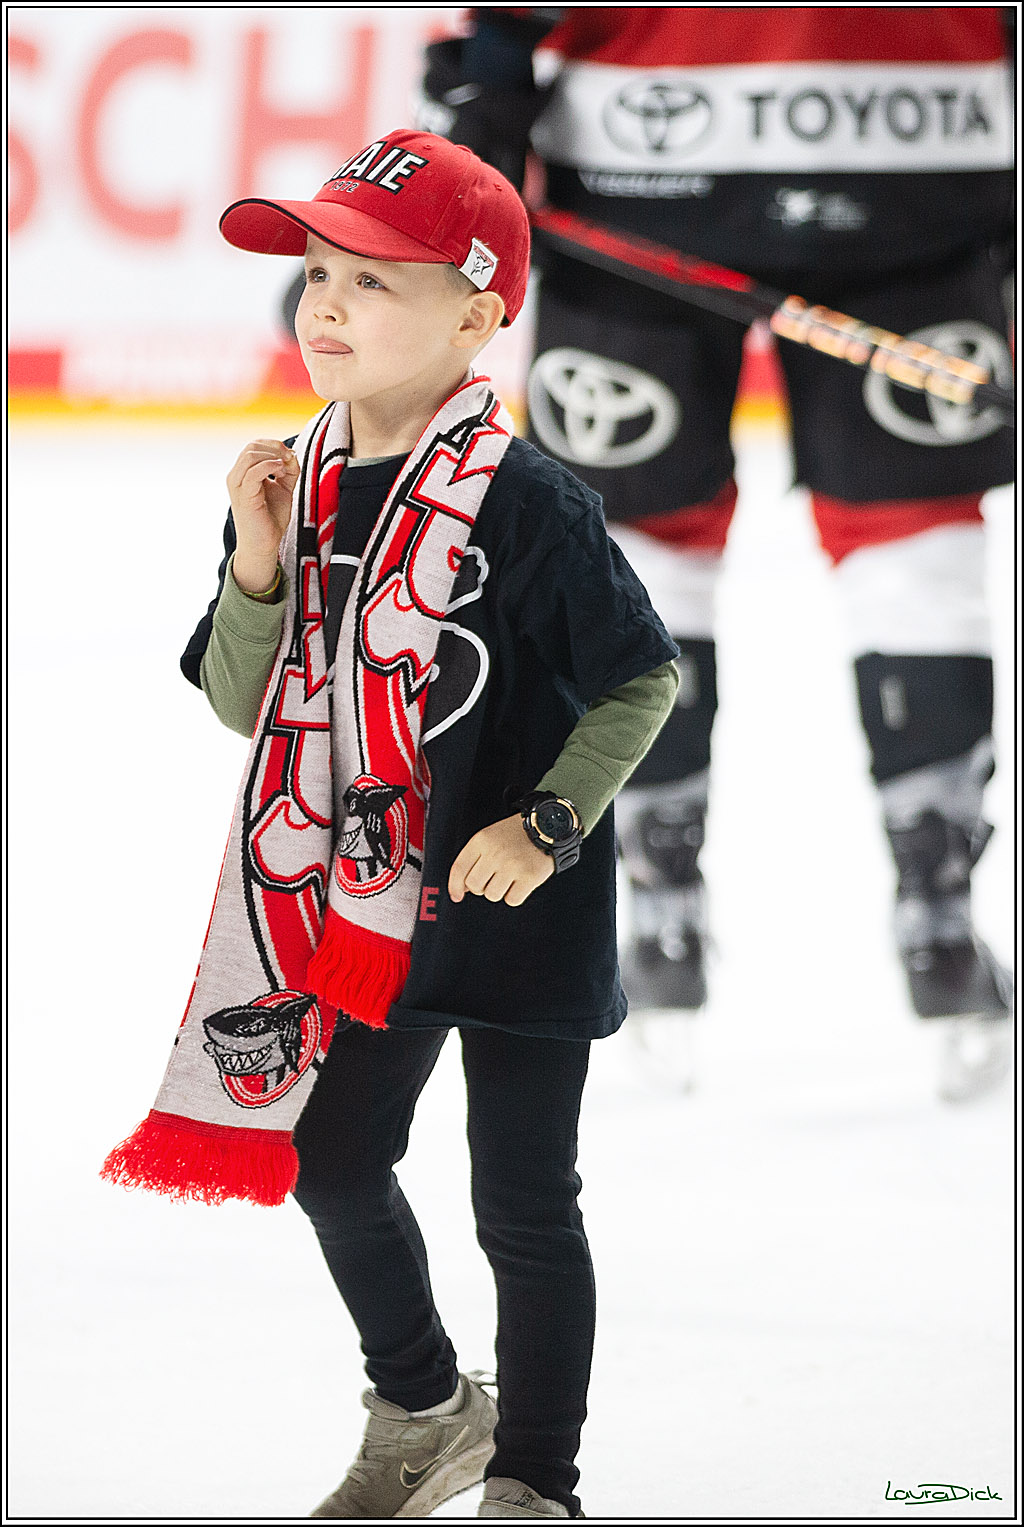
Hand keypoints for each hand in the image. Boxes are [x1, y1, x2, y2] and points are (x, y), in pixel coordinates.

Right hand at [226, 439, 299, 591]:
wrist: (263, 545)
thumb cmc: (270, 520)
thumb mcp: (283, 489)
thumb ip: (288, 471)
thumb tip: (292, 455)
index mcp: (243, 473)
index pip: (254, 445)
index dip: (274, 445)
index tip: (291, 456)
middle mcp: (236, 476)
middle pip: (251, 446)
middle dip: (275, 447)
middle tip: (290, 458)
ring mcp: (238, 484)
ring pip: (250, 454)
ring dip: (273, 456)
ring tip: (285, 468)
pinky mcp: (244, 495)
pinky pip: (253, 471)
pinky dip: (270, 466)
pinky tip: (281, 472)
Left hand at [448, 813, 553, 907]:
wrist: (548, 826)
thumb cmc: (518, 833)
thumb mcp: (491, 836)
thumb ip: (475, 858)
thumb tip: (463, 887)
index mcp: (482, 840)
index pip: (460, 869)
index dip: (455, 886)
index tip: (457, 895)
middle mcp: (495, 853)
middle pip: (475, 886)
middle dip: (482, 886)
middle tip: (493, 878)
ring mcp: (512, 866)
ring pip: (492, 895)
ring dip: (499, 891)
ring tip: (509, 877)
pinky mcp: (529, 877)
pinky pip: (512, 900)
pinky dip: (515, 895)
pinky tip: (519, 882)